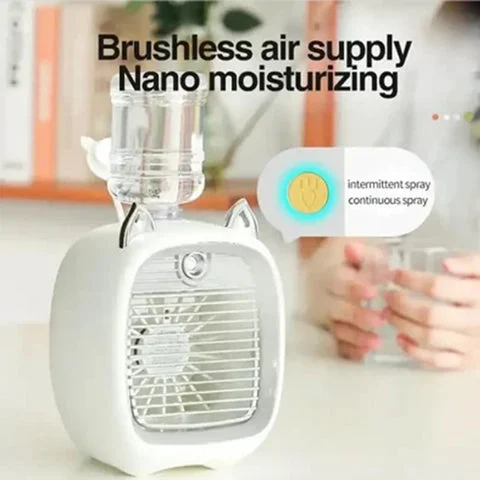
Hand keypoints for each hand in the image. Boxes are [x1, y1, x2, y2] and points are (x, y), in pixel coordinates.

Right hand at [326, 241, 386, 360]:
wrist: (344, 271)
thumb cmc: (360, 264)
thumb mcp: (366, 252)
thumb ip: (362, 253)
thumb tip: (351, 248)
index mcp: (330, 275)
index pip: (337, 281)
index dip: (353, 287)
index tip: (372, 292)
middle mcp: (323, 297)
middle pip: (334, 308)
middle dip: (356, 315)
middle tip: (379, 319)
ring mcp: (327, 316)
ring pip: (335, 328)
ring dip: (354, 337)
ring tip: (376, 342)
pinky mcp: (333, 332)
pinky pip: (337, 344)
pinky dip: (349, 350)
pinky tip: (363, 354)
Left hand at [385, 254, 479, 369]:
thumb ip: (468, 263)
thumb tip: (446, 263)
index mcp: (479, 295)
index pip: (438, 287)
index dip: (411, 280)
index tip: (395, 275)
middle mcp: (476, 322)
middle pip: (430, 315)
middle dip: (402, 304)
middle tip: (387, 296)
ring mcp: (472, 344)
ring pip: (430, 338)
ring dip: (402, 325)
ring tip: (388, 313)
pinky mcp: (467, 361)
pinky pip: (437, 360)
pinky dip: (414, 350)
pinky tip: (400, 337)